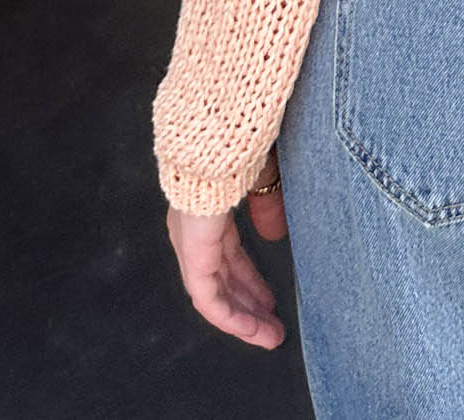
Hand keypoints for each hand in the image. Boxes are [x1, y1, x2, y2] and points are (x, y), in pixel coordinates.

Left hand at [165, 148, 287, 348]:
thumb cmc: (245, 137)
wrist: (225, 126)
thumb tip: (274, 236)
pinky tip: (251, 328)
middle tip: (272, 326)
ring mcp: (189, 238)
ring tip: (269, 336)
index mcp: (208, 205)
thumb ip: (269, 204)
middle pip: (220, 276)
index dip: (249, 279)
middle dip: (248, 304)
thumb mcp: (266, 173)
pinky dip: (228, 316)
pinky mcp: (192, 247)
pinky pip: (206, 294)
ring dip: (242, 317)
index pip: (226, 254)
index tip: (270, 299)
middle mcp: (193, 226)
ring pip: (213, 291)